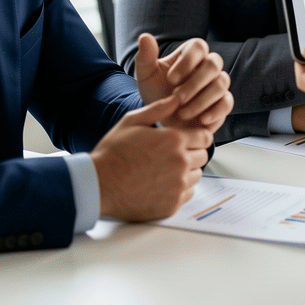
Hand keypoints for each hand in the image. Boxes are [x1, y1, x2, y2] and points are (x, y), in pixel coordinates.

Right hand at [92, 96, 211, 220]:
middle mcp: (180, 163)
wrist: (98, 185)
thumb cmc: (112, 153)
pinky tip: (160, 184)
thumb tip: (176, 99)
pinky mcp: (172, 204)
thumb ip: (158, 109)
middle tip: (170, 155)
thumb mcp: (132, 122)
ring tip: (163, 170)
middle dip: (191, 153)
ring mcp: (178, 186)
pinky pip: (187, 193)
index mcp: (174, 141)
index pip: (205, 137)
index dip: (196, 136)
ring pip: (196, 175)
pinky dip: (179, 189)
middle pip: (203, 156)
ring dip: (186, 171)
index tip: (187, 140)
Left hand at [134, 34, 232, 131]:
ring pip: (221, 83)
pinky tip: (201, 119)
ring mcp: (217, 84)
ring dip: (202, 99)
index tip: (170, 79)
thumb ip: (145, 57)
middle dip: (195, 82)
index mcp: (191, 53)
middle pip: (214, 63)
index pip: (199, 46)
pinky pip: (227, 103)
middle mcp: (208, 66)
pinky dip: (216, 111)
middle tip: (177, 98)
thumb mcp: (146, 76)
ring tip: (182, 113)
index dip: (187, 61)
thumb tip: (145, 37)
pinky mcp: (223, 103)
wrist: (163, 118)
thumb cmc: (156, 92)